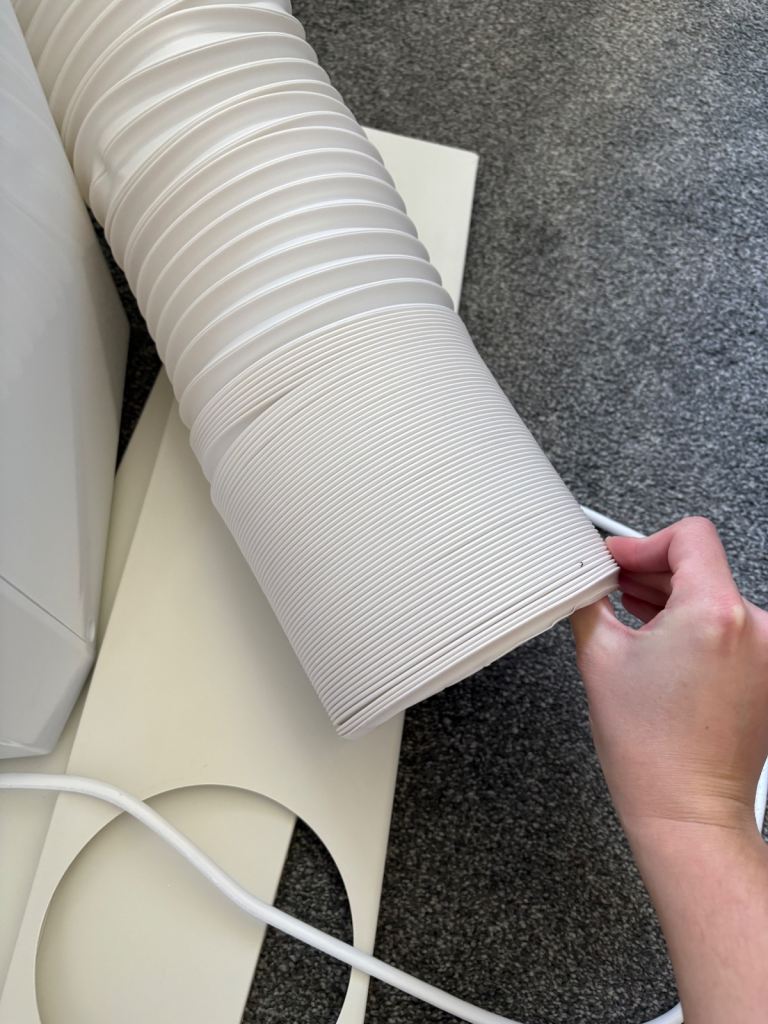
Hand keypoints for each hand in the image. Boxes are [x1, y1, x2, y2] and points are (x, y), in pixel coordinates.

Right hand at [570, 516, 767, 842]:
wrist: (686, 809)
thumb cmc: (651, 749)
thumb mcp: (599, 657)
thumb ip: (590, 601)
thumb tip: (588, 579)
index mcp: (713, 611)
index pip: (689, 536)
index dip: (644, 542)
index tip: (619, 560)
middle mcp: (753, 626)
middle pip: (701, 566)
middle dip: (652, 571)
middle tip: (612, 586)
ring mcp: (766, 652)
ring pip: (715, 596)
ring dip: (672, 599)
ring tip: (632, 618)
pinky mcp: (766, 673)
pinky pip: (730, 627)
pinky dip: (696, 626)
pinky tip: (660, 643)